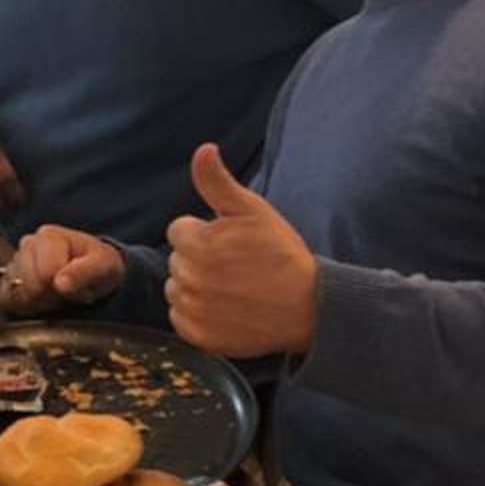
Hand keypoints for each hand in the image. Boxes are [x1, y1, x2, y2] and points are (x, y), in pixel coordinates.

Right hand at [4, 224, 124, 314]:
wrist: (93, 273)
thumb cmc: (99, 266)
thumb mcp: (105, 265)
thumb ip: (85, 272)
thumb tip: (60, 284)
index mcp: (49, 236)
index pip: (47, 273)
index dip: (65, 287)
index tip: (78, 287)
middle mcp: (27, 245)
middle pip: (31, 286)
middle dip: (52, 296)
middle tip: (68, 293)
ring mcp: (15, 263)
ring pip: (19, 295)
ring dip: (41, 303)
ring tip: (57, 296)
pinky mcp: (8, 282)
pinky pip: (9, 301)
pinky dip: (28, 307)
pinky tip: (44, 301)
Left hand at [165, 144, 319, 358]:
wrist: (307, 306)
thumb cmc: (281, 254)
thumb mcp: (252, 210)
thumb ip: (218, 182)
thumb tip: (202, 150)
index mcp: (196, 243)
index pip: (179, 231)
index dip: (205, 233)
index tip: (231, 244)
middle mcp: (188, 277)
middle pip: (177, 260)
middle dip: (200, 259)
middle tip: (235, 266)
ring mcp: (192, 309)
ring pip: (176, 289)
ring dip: (195, 287)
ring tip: (232, 288)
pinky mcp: (198, 336)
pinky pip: (180, 318)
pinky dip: (197, 315)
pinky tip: (225, 309)